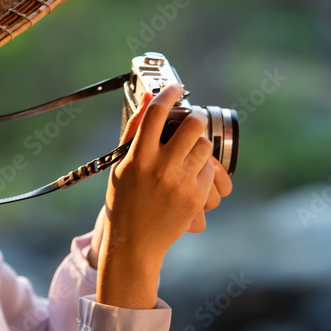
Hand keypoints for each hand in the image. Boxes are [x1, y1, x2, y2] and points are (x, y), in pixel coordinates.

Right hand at [94, 83, 231, 308]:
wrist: (135, 242)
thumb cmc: (124, 201)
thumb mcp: (120, 165)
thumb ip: (133, 131)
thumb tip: (148, 99)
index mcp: (138, 157)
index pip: (156, 113)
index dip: (168, 94)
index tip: (175, 87)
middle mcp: (160, 167)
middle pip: (192, 124)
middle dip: (195, 117)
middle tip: (192, 119)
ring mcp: (180, 182)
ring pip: (204, 146)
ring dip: (199, 144)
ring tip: (189, 152)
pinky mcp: (196, 197)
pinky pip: (209, 170)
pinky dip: (202, 169)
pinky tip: (189, 176)